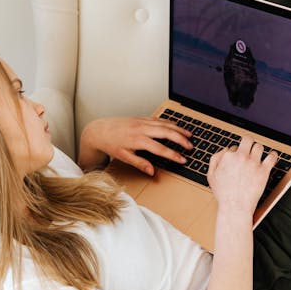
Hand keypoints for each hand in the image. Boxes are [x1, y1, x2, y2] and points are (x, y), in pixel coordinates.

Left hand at [78, 116, 192, 174]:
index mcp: (137, 140)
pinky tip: (176, 126)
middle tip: (190, 146)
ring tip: (189, 135)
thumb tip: (152, 171)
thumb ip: (140, 164)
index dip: (173, 155)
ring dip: (178, 129)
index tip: (182, 160)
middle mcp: (141, 129)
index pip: (160, 149)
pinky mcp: (141, 118)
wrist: (99, 130)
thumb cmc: (111, 144)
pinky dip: (169, 122)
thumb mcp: (124, 157)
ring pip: (165, 124)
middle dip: (181, 139)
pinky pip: (159, 119)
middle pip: (167, 132)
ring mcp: (142, 121)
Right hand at [207, 136, 277, 213]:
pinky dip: (273, 155)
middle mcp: (241, 157)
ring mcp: (253, 163)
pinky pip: (272, 157)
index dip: (235, 152)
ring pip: (259, 146)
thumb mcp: (211, 175)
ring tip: (258, 154)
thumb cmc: (223, 194)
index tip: (237, 158)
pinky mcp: (263, 171)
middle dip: (248, 142)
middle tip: (249, 146)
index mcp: (228, 157)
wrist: (235, 206)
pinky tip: (272, 156)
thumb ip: (215, 159)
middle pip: (248, 140)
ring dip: (258, 149)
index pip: (234, 147)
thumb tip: (224, 150)